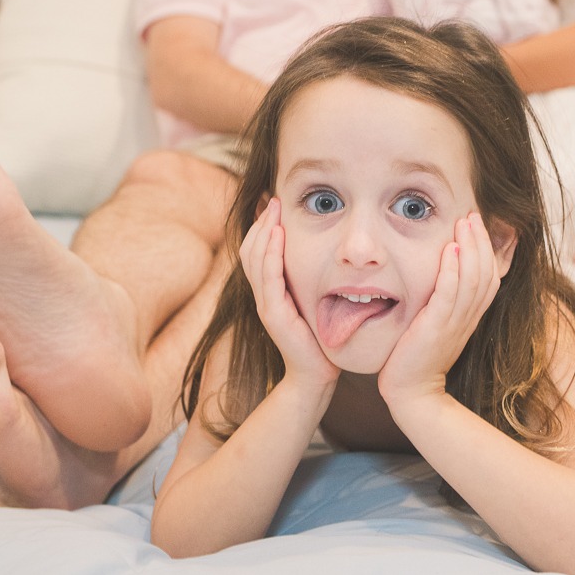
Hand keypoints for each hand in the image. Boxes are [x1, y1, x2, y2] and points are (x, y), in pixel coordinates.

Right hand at [240, 198, 338, 389]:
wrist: (317, 375)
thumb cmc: (320, 337)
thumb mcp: (313, 300)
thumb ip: (309, 279)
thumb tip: (325, 251)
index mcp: (271, 290)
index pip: (257, 250)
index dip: (263, 226)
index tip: (275, 202)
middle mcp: (263, 295)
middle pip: (250, 250)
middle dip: (261, 222)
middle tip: (273, 199)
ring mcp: (266, 305)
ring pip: (254, 260)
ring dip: (264, 232)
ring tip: (274, 210)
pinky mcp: (274, 315)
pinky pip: (268, 279)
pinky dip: (270, 255)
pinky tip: (277, 237)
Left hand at [378, 212, 501, 409]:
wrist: (412, 394)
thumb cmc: (418, 358)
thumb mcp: (438, 326)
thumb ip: (445, 304)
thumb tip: (443, 277)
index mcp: (470, 317)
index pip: (490, 278)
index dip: (488, 250)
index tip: (479, 225)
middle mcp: (467, 318)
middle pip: (485, 273)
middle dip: (481, 241)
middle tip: (473, 215)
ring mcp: (454, 323)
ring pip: (472, 279)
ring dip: (470, 248)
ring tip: (465, 222)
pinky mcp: (436, 327)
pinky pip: (449, 294)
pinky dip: (452, 270)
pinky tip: (450, 249)